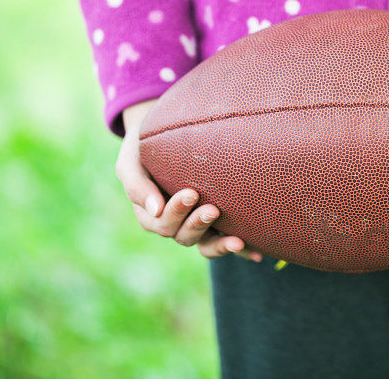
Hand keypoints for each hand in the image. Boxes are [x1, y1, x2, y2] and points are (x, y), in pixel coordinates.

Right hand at [116, 99, 261, 261]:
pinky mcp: (217, 223)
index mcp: (151, 215)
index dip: (176, 213)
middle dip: (198, 224)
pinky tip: (258, 255)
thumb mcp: (131, 162)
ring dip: (221, 245)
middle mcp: (175, 223)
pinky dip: (242, 251)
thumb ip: (136, 185)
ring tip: (238, 241)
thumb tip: (155, 210)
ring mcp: (197, 225)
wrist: (165, 133)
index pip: (161, 223)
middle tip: (213, 209)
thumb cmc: (143, 148)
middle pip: (184, 236)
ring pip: (206, 245)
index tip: (191, 193)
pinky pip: (227, 240)